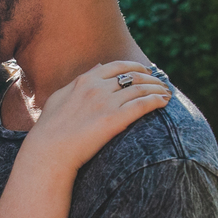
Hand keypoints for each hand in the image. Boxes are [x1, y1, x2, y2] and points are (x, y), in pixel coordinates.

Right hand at [27, 61, 168, 169]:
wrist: (49, 151)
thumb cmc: (50, 129)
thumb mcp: (60, 97)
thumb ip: (79, 80)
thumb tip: (98, 65)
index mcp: (84, 81)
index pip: (117, 66)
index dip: (135, 67)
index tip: (145, 71)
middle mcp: (97, 87)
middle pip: (133, 76)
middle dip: (151, 78)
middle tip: (161, 83)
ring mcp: (106, 103)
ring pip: (141, 89)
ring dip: (158, 89)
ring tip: (167, 93)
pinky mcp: (115, 120)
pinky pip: (142, 104)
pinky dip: (157, 100)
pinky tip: (165, 102)